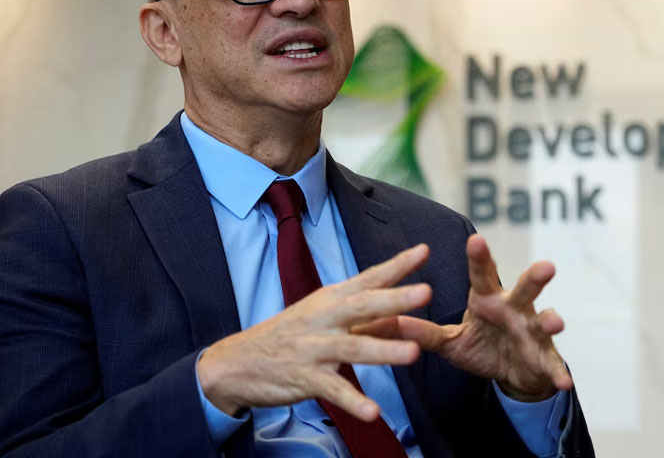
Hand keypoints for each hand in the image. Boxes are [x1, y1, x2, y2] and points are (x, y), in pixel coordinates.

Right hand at [197, 244, 431, 419]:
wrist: (236, 362)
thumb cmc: (289, 335)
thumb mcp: (324, 317)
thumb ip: (363, 316)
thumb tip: (400, 312)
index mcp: (331, 299)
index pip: (369, 278)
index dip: (396, 265)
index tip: (424, 251)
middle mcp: (324, 318)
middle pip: (363, 306)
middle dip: (395, 299)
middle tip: (425, 292)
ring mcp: (314, 348)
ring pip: (353, 348)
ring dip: (384, 350)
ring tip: (414, 354)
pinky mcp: (304, 377)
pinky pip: (333, 391)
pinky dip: (354, 402)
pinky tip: (374, 413)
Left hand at [357, 234, 571, 401]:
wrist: (513, 372)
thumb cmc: (482, 347)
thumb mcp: (450, 342)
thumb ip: (424, 332)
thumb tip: (387, 322)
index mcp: (488, 300)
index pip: (482, 275)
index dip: (479, 258)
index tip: (475, 239)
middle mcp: (514, 309)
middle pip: (524, 290)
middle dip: (534, 279)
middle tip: (546, 266)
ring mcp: (532, 332)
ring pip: (544, 322)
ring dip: (551, 321)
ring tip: (556, 322)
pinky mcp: (544, 358)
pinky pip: (552, 364)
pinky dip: (557, 371)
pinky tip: (562, 380)